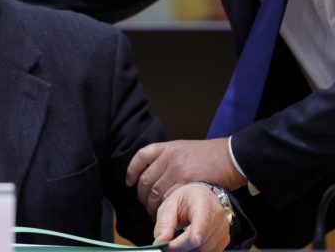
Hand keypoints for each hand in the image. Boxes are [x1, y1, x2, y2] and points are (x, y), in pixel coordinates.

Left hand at [126, 139, 244, 215]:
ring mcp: (177, 170)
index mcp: (167, 148)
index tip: (129, 182)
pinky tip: (167, 212)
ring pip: (155, 192)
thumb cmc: (209, 154)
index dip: (132, 171)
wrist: (231, 157)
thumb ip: (167, 157)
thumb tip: (153, 172)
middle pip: (146, 180)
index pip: (141, 157)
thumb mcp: (183, 147)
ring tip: (156, 213)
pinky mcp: (187, 182)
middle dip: (143, 196)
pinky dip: (166, 207)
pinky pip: (169, 198)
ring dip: (152, 205)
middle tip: (146, 205)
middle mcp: (169, 158)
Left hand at [154, 183, 229, 251]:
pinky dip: (195, 250)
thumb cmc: (185, 200)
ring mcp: (223, 230)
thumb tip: (160, 242)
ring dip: (188, 249)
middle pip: (200, 243)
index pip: (198, 231)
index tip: (167, 246)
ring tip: (177, 239)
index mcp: (203, 203)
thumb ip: (164, 224)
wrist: (202, 197)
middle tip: (167, 244)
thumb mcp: (169, 205)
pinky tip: (187, 242)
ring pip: (204, 250)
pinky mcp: (224, 240)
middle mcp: (218, 217)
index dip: (182, 243)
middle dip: (180, 247)